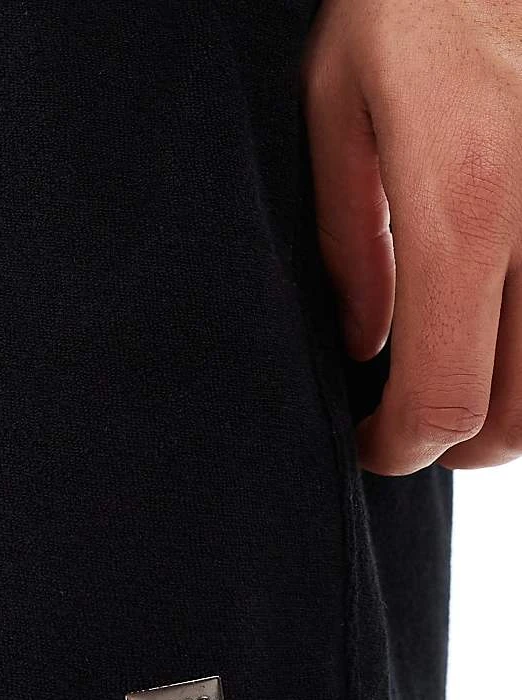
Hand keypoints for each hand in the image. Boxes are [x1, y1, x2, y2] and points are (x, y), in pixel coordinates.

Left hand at [300, 0, 521, 473]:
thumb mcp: (341, 106)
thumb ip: (354, 242)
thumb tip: (366, 346)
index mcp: (464, 208)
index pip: (446, 399)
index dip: (400, 447)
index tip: (367, 443)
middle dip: (453, 444)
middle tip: (402, 420)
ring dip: (505, 408)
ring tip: (451, 375)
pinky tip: (493, 321)